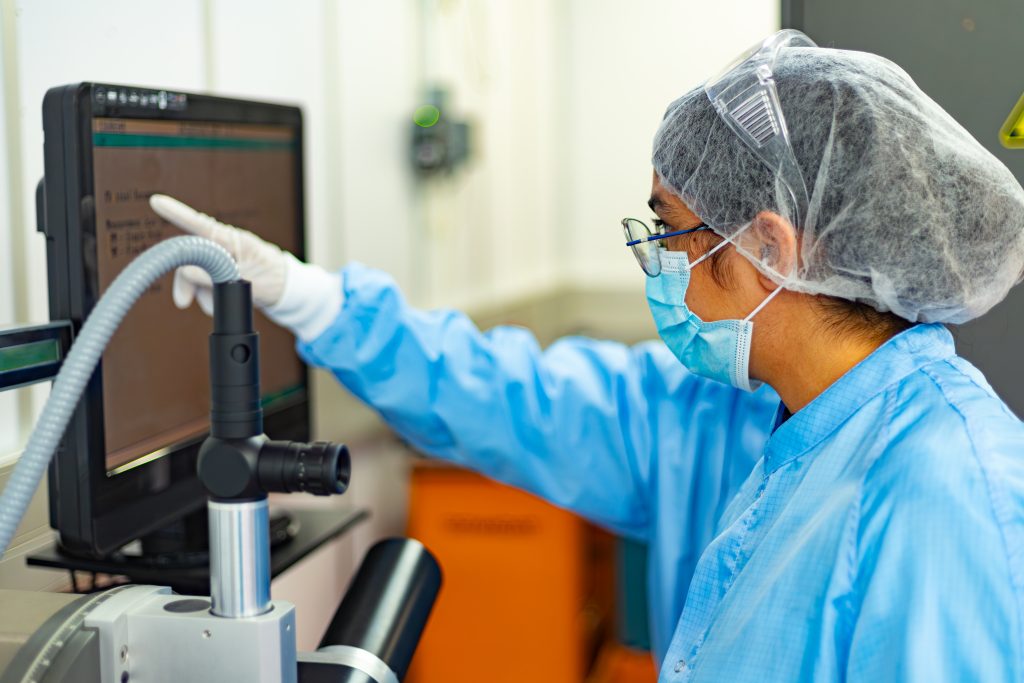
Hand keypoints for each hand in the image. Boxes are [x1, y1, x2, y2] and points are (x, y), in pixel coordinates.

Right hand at [149, 194, 288, 313]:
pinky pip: (202, 285)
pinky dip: (206, 297)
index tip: (156, 200)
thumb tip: (185, 272)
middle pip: (189, 257)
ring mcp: (219, 259)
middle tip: (183, 302)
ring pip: (194, 274)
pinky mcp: (218, 273)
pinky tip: (216, 305)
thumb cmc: (272, 278)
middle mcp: (221, 245)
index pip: (199, 224)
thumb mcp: (245, 279)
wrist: (285, 290)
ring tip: (214, 306)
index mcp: (230, 239)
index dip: (176, 212)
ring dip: (199, 293)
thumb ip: (215, 274)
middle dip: (184, 280)